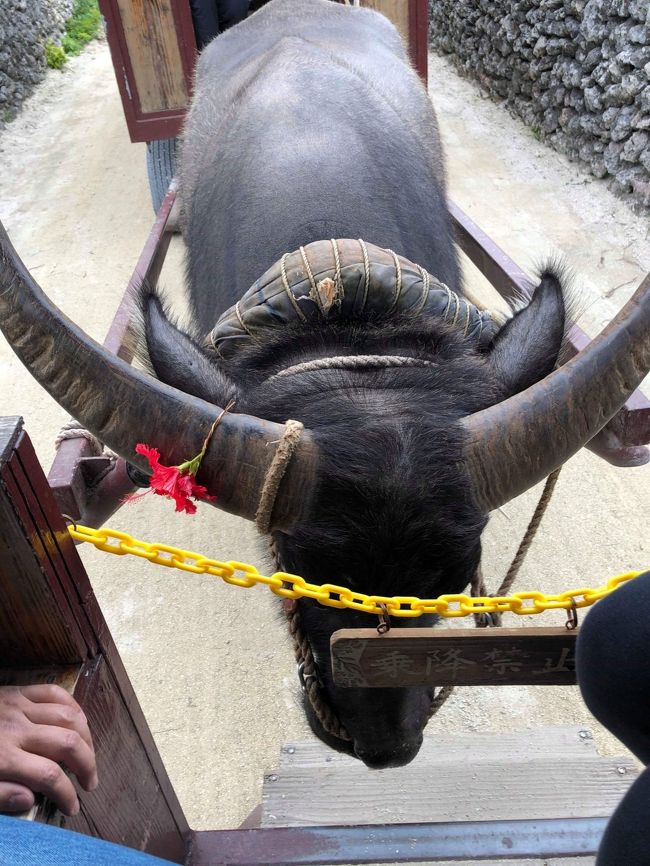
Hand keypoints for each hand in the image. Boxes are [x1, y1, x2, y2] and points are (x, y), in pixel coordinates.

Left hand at [0, 684, 97, 815]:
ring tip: (89, 754)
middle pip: (67, 744)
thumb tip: (31, 799)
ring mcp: (19, 706)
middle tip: (89, 782)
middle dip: (87, 764)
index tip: (72, 807)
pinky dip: (72, 705)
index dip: (67, 795)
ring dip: (86, 736)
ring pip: (68, 716)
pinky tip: (78, 720)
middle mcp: (17, 729)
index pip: (50, 776)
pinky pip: (54, 692)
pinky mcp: (17, 691)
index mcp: (3, 757)